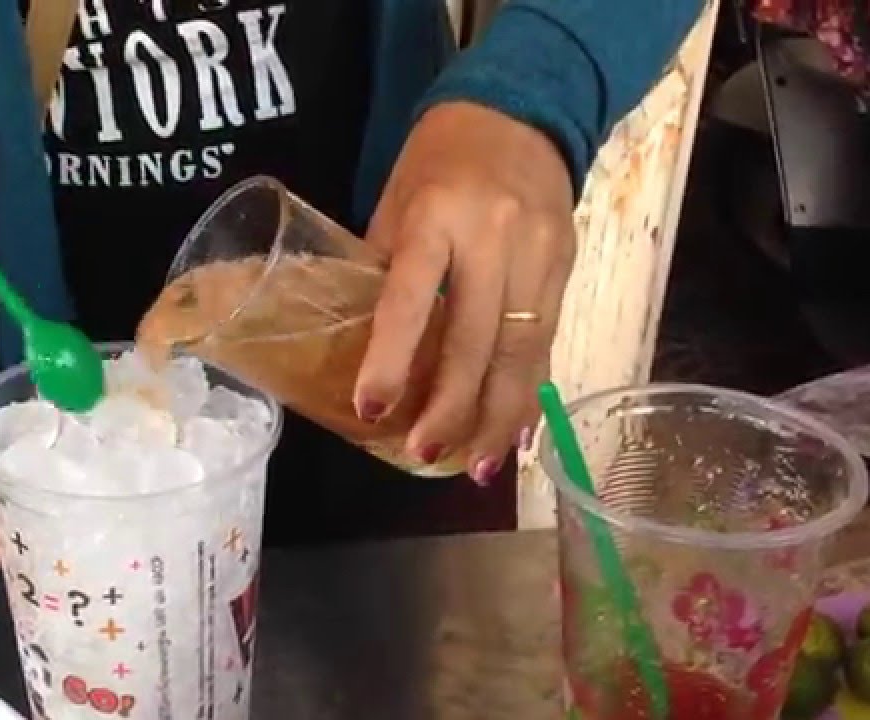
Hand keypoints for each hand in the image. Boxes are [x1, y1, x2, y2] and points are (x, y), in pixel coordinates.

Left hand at [356, 101, 576, 484]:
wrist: (523, 112)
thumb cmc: (439, 160)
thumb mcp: (395, 202)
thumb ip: (384, 269)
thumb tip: (362, 349)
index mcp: (436, 216)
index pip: (413, 296)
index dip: (392, 356)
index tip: (372, 407)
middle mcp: (494, 238)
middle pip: (478, 338)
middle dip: (453, 405)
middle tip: (426, 453)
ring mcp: (539, 256)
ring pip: (523, 351)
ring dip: (500, 416)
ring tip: (479, 467)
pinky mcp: (566, 269)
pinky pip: (548, 343)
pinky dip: (529, 393)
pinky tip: (516, 433)